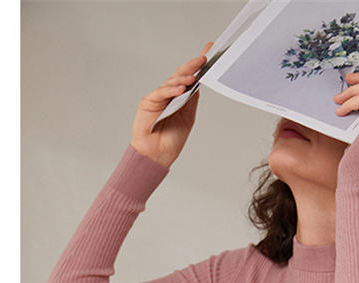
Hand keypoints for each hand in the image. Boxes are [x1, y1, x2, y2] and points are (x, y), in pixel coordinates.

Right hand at [130, 41, 212, 167]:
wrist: (157, 155)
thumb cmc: (171, 140)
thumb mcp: (188, 117)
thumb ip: (192, 100)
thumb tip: (199, 83)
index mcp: (179, 97)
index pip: (189, 76)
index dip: (198, 64)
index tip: (209, 51)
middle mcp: (169, 94)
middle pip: (180, 75)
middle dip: (192, 66)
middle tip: (203, 59)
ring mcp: (158, 97)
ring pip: (171, 83)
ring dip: (182, 78)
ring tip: (193, 77)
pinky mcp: (148, 102)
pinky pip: (160, 93)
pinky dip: (170, 90)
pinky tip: (180, 89)